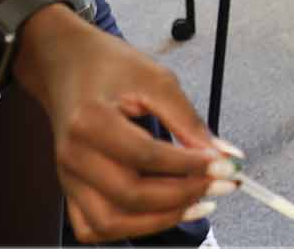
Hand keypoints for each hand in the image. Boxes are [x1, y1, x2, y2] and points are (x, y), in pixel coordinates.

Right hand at [12, 5, 235, 242]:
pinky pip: (94, 227)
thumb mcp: (157, 80)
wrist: (68, 66)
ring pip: (110, 222)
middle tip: (221, 186)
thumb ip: (190, 121)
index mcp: (90, 122)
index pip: (145, 156)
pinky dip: (129, 229)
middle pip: (130, 195)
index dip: (189, 166)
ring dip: (160, 220)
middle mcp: (73, 156)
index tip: (225, 165)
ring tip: (199, 204)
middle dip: (183, 196)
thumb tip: (226, 155)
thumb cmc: (110, 67)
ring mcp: (67, 178)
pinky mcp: (70, 190)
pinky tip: (163, 214)